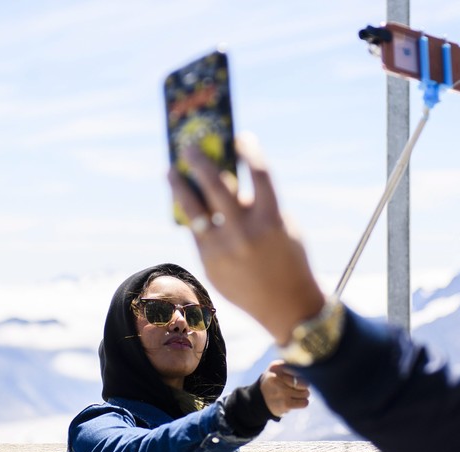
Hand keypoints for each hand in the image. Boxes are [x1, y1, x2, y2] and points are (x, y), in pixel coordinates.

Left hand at [168, 135, 324, 344]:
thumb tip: (224, 181)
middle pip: (216, 184)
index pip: (258, 172)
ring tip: (171, 171)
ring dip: (180, 186)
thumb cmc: (288, 260)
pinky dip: (191, 215)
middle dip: (200, 161)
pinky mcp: (209, 263)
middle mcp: (245, 231)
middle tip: (189, 146)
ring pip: (193, 208)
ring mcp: (224, 248)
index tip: (239, 136)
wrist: (287, 306)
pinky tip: (184, 204)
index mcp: (271, 218)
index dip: (248, 150)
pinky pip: (196, 231)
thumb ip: (256, 206)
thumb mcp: (283, 228)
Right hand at [259, 359, 309, 416]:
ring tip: (294, 394)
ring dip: (303, 394)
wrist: (259, 400)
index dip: (304, 373)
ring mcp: (282, 391)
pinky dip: (302, 403)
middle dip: (304, 385)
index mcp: (276, 367)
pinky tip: (295, 401)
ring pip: (306, 392)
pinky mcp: (285, 403)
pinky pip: (304, 402)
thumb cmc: (274, 381)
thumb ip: (291, 364)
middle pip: (305, 381)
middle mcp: (277, 378)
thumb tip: (310, 369)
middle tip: (297, 387)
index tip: (300, 377)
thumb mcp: (277, 368)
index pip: (300, 368)